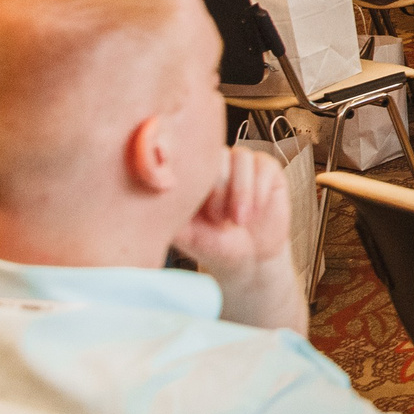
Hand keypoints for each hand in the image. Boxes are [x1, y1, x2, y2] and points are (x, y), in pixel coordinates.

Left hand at [173, 146, 304, 331]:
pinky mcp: (266, 168)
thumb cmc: (215, 245)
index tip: (203, 216)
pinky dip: (259, 192)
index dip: (199, 185)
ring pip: (241, 157)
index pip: (189, 158)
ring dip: (242, 192)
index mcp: (192, 173)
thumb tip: (146, 196)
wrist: (250, 258)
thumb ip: (168, 213)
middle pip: (217, 155)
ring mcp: (241, 162)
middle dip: (221, 191)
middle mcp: (215, 162)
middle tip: (220, 220)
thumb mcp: (185, 234)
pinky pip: (263, 166)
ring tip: (239, 220)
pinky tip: (256, 212)